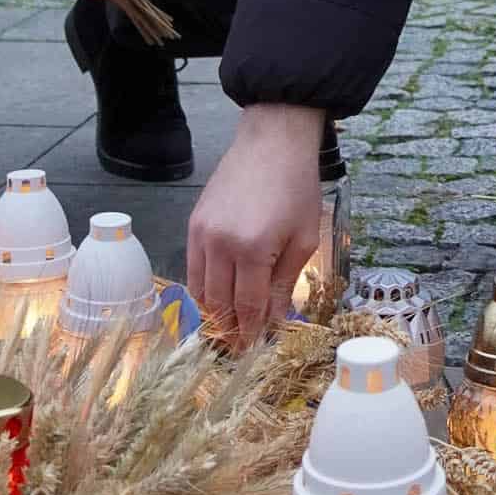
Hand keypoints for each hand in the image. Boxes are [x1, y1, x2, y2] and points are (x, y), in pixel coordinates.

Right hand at [185, 106, 325, 341]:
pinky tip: (215, 298)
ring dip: (213, 313)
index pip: (248, 306)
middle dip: (230, 330)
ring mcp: (201, 234)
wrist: (272, 142)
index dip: (251, 333)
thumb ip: (285, 283)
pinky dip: (202, 288)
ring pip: (200, 289)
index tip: (255, 351)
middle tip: (239, 349)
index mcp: (252, 250)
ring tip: (226, 330)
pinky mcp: (193, 224)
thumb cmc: (297, 189)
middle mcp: (220, 245)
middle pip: (220, 303)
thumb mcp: (303, 239)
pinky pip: (192, 268)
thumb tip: (276, 322)